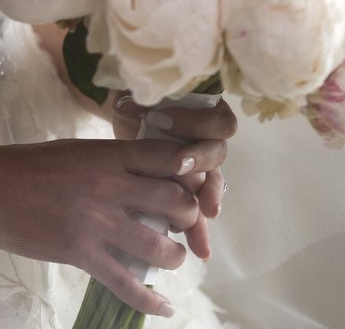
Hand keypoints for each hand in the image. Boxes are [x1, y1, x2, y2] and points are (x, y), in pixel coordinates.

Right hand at [0, 132, 228, 318]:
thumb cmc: (27, 164)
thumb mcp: (76, 151)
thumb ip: (111, 163)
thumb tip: (142, 178)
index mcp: (108, 155)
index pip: (168, 158)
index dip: (190, 172)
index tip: (189, 183)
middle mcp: (110, 185)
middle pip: (176, 202)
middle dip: (188, 217)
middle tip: (181, 224)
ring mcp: (97, 222)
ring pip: (160, 246)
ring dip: (173, 256)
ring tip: (169, 257)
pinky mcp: (82, 253)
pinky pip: (128, 284)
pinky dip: (151, 300)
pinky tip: (164, 307)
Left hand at [108, 91, 237, 263]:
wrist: (127, 125)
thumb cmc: (136, 104)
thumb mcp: (140, 96)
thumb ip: (145, 101)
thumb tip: (137, 108)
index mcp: (205, 113)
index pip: (216, 120)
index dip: (195, 122)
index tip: (162, 121)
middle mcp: (209, 141)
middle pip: (217, 152)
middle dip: (200, 160)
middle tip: (181, 166)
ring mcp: (202, 167)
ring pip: (213, 184)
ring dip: (209, 199)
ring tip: (207, 213)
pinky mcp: (189, 191)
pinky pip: (199, 209)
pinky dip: (199, 228)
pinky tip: (198, 247)